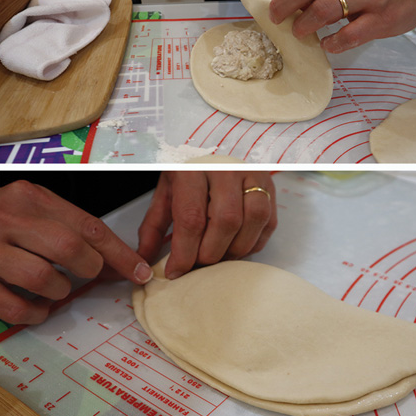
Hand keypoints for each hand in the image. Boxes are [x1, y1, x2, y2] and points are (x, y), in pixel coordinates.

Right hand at [0, 181, 151, 324]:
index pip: (90, 225)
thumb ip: (66, 226)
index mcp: (31, 197)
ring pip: (42, 278)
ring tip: (55, 287)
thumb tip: (113, 261)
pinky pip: (12, 306)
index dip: (121, 253)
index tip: (141, 272)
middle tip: (87, 275)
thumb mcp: (29, 207)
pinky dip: (33, 313)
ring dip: (59, 290)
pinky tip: (37, 309)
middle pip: (69, 248)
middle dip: (89, 269)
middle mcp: (8, 218)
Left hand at [137, 172, 277, 280]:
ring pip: (253, 220)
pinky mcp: (270, 186)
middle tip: (199, 264)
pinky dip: (253, 243)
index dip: (185, 252)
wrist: (215, 143)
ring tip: (219, 256)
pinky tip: (236, 246)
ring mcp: (253, 176)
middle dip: (212, 253)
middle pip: (226, 221)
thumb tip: (145, 259)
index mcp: (193, 170)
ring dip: (236, 249)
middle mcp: (227, 170)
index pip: (192, 218)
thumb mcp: (165, 192)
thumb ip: (154, 227)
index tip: (176, 271)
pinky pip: (268, 222)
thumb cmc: (189, 170)